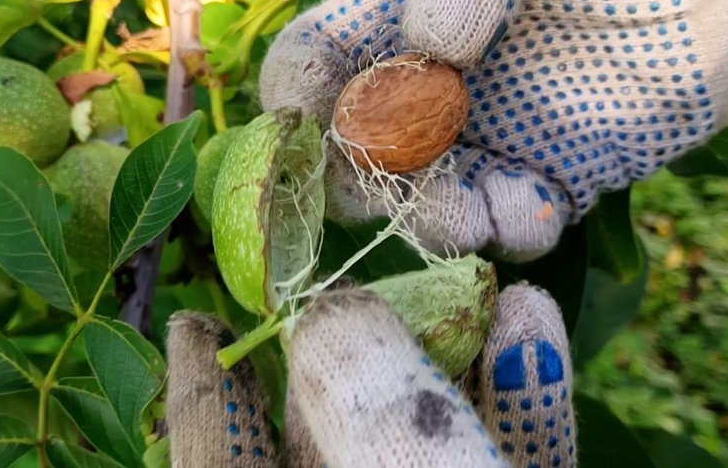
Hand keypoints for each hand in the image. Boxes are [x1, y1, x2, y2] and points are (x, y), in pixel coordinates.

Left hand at [165, 283, 574, 467]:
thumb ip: (376, 411)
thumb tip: (330, 310)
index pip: (216, 459)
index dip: (202, 387)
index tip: (193, 321)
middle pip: (326, 434)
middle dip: (343, 352)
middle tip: (342, 282)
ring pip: (422, 441)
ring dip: (452, 357)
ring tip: (460, 278)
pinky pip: (508, 460)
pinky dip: (524, 401)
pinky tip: (533, 319)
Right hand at [258, 0, 727, 261]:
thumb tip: (428, 48)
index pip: (311, 59)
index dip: (293, 98)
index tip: (312, 126)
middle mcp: (439, 73)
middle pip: (346, 149)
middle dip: (358, 178)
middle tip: (412, 177)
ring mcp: (496, 129)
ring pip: (417, 202)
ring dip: (430, 219)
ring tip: (486, 205)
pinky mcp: (557, 174)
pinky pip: (504, 226)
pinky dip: (507, 232)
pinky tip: (542, 206)